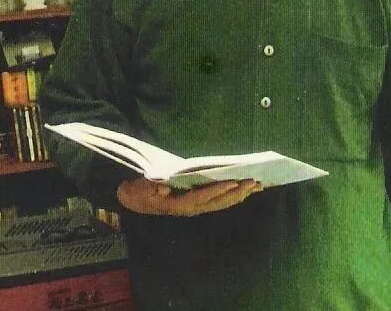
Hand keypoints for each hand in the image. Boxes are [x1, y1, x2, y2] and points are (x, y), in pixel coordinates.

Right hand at [117, 178, 261, 216]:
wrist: (133, 200)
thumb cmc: (138, 191)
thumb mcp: (139, 188)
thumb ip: (150, 187)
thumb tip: (163, 186)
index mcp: (178, 203)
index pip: (201, 197)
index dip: (217, 190)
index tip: (232, 183)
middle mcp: (190, 208)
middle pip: (217, 202)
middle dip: (236, 192)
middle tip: (254, 182)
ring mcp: (195, 208)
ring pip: (221, 204)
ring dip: (239, 195)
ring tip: (257, 186)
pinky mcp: (197, 205)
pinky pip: (218, 202)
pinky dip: (233, 196)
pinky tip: (244, 191)